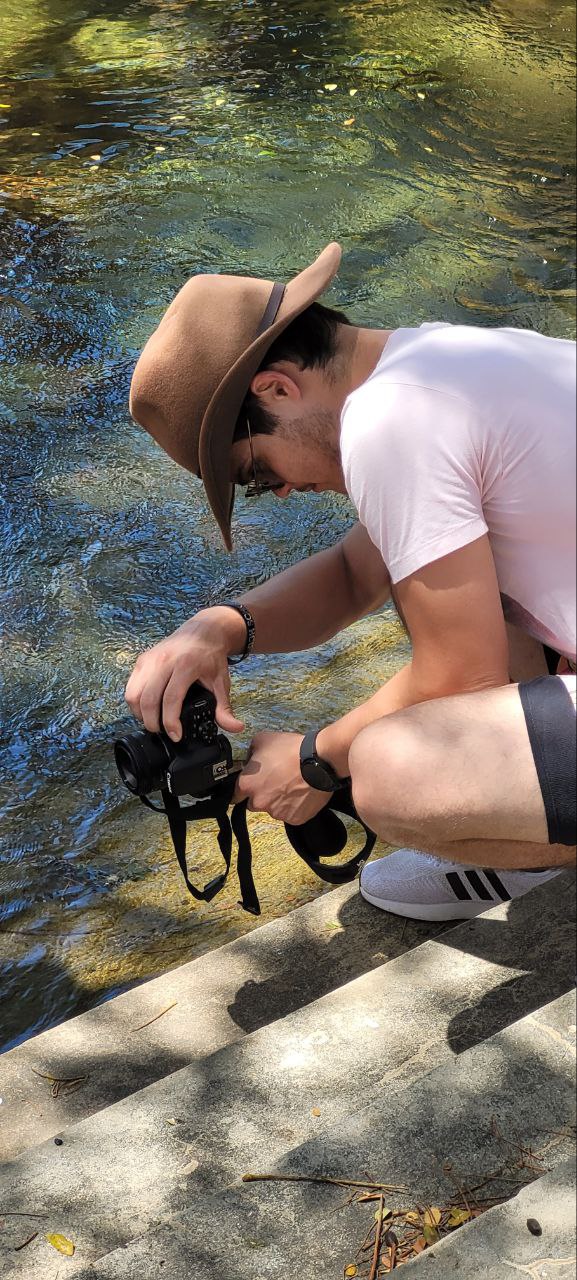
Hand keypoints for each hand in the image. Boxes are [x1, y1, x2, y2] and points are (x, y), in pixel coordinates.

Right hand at [124, 608, 246, 740]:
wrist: (204, 630)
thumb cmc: (211, 656)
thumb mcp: (222, 681)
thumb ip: (225, 707)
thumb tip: (235, 728)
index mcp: (185, 665)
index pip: (171, 699)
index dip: (170, 722)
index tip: (175, 736)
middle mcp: (164, 661)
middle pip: (148, 699)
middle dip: (152, 722)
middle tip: (162, 732)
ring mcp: (150, 659)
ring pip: (134, 694)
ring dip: (140, 713)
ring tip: (154, 721)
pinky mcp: (142, 660)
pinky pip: (131, 686)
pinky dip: (135, 702)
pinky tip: (147, 708)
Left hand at [234, 731, 330, 824]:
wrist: (319, 761)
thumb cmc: (291, 750)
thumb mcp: (262, 740)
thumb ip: (250, 753)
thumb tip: (250, 760)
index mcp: (247, 785)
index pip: (235, 796)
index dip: (244, 790)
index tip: (252, 786)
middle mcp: (259, 802)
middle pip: (254, 804)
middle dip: (262, 795)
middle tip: (276, 782)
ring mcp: (277, 813)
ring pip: (273, 810)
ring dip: (279, 801)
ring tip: (292, 785)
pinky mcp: (294, 819)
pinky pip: (291, 815)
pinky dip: (294, 807)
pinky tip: (300, 792)